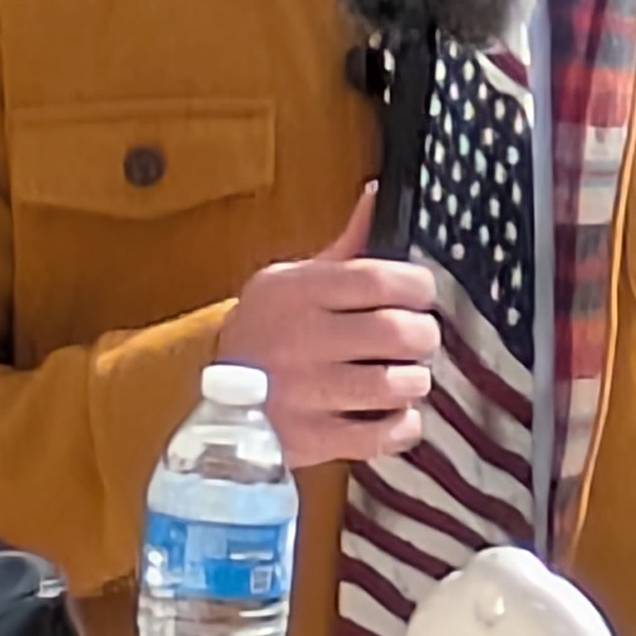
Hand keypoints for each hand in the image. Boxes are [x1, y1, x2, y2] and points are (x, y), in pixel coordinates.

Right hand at [217, 187, 439, 467]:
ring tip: (405, 376)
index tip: (420, 294)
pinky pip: (381, 435)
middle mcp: (301, 340)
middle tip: (418, 340)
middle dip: (423, 335)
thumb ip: (344, 248)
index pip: (381, 279)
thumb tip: (378, 197)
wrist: (211, 399)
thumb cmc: (266, 331)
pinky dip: (403, 426)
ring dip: (415, 381)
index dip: (418, 286)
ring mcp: (306, 393)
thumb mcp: (291, 280)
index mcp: (299, 292)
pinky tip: (395, 413)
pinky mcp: (312, 439)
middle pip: (397, 332)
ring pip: (395, 385)